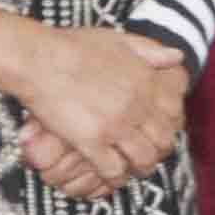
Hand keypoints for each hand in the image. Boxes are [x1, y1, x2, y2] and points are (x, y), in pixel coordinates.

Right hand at [19, 28, 188, 193]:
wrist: (36, 58)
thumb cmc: (70, 46)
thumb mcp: (116, 39)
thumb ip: (149, 49)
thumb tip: (178, 56)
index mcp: (145, 81)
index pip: (174, 115)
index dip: (168, 126)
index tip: (156, 131)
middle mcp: (137, 106)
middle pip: (163, 141)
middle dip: (157, 150)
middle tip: (144, 153)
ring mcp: (115, 125)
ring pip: (143, 159)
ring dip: (138, 167)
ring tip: (129, 167)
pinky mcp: (91, 141)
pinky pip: (113, 169)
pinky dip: (113, 176)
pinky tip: (107, 173)